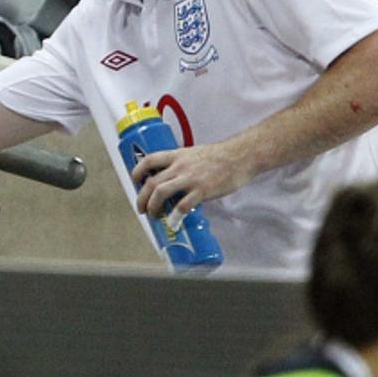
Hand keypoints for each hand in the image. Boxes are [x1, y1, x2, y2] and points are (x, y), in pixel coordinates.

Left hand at [131, 142, 256, 218]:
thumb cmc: (220, 156)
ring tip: (153, 215)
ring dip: (152, 207)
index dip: (137, 171)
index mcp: (177, 155)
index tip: (136, 182)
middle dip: (141, 198)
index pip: (149, 160)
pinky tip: (173, 223)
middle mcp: (180, 166)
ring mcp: (191, 178)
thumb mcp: (194, 153)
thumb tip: (170, 179)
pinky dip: (174, 216)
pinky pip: (183, 206)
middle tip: (141, 208)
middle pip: (151, 182)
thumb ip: (180, 164)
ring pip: (161, 193)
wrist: (242, 155)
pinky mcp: (202, 190)